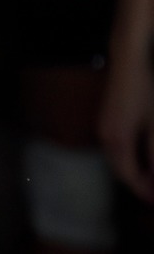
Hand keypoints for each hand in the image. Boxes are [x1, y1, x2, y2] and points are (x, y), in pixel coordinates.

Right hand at [98, 57, 153, 201]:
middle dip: (138, 184)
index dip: (143, 190)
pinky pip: (115, 149)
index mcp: (118, 140)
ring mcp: (103, 128)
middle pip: (120, 170)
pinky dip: (128, 159)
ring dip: (133, 172)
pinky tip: (142, 158)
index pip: (128, 176)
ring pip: (117, 160)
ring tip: (151, 178)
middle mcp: (105, 137)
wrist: (128, 63)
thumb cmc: (145, 91)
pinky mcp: (106, 121)